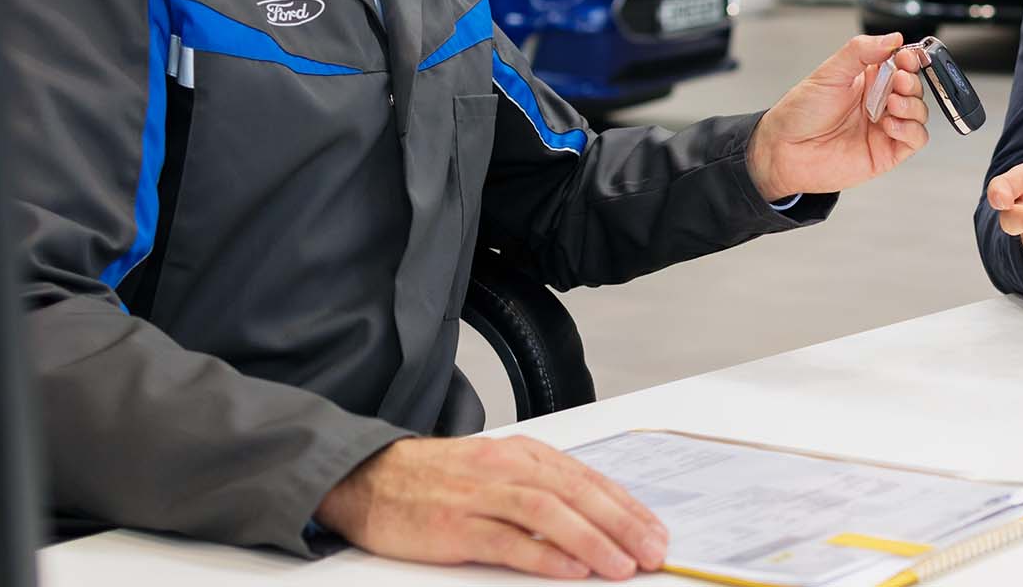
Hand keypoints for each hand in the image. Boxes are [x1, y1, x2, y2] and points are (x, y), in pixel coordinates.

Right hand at [314, 435, 666, 578]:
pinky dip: (543, 554)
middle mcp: (506, 468)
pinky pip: (507, 540)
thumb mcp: (495, 470)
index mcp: (521, 453)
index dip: (627, 506)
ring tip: (623, 565)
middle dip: (622, 524)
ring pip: (549, 513)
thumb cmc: (435, 479)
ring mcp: (479, 495)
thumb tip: (593, 521)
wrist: (366, 478)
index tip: (656, 530)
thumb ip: (539, 489)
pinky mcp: (454, 526)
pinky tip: (571, 569)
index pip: (587, 479)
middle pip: (577, 493)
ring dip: (592, 540)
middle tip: (654, 551)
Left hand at [747, 33, 932, 201]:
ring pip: (920, 112)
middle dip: (911, 81)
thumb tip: (891, 38)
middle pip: (914, 86)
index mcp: (867, 79)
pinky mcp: (887, 151)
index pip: (901, 63)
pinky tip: (891, 124)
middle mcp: (878, 102)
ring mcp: (884, 127)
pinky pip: (915, 139)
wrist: (784, 150)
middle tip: (899, 80)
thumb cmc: (799, 114)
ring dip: (912, 104)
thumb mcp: (829, 73)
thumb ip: (860, 51)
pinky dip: (911, 129)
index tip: (906, 56)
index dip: (908, 58)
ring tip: (892, 103)